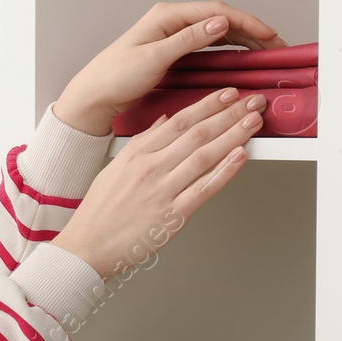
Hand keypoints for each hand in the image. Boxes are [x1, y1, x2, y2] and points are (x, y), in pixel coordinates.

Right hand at [52, 87, 266, 278]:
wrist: (88, 245)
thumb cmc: (100, 211)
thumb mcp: (115, 167)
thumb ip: (142, 142)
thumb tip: (164, 121)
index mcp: (136, 154)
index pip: (179, 121)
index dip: (208, 105)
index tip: (228, 95)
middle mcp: (150, 168)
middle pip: (197, 134)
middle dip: (229, 114)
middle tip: (252, 102)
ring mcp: (162, 191)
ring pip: (204, 156)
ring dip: (233, 136)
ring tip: (253, 122)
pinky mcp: (172, 216)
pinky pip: (204, 189)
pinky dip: (225, 171)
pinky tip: (240, 156)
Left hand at [53, 0, 286, 135]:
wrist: (94, 95)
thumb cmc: (114, 77)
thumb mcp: (154, 58)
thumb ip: (188, 39)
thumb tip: (219, 23)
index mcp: (167, 16)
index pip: (216, 11)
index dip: (247, 22)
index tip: (268, 35)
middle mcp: (171, 21)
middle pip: (221, 19)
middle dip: (251, 30)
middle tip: (275, 45)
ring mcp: (172, 34)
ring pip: (217, 31)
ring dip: (243, 39)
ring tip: (265, 50)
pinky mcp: (172, 50)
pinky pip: (207, 44)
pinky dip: (228, 48)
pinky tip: (241, 55)